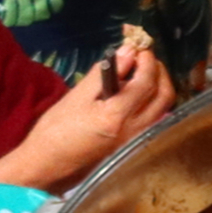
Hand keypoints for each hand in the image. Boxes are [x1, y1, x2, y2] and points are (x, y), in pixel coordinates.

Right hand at [0, 45, 176, 190]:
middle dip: (158, 71)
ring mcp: (137, 140)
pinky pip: (155, 119)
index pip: (145, 82)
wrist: (47, 166)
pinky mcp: (134, 146)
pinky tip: (137, 94)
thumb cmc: (55, 130)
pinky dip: (152, 101)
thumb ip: (103, 74)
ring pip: (162, 108)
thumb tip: (127, 52)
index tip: (140, 46)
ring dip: (158, 86)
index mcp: (116, 116)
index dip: (146, 60)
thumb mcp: (76, 97)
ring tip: (141, 72)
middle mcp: (134, 130)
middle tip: (145, 57)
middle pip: (164, 95)